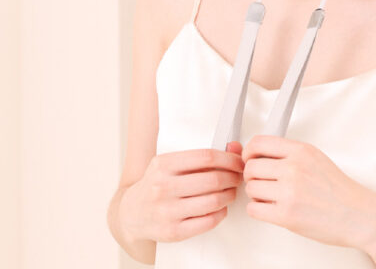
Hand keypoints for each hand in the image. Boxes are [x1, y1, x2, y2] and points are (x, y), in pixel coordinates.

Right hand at [120, 142, 244, 242]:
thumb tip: (235, 148)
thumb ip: (202, 156)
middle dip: (233, 177)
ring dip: (229, 195)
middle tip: (238, 177)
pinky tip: (221, 207)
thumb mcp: (171, 163)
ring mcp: (167, 211)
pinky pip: (208, 221)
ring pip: (213, 201)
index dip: (228, 159)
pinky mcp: (173, 232)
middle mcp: (163, 187)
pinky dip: (221, 213)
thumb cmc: (156, 184)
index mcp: (164, 164)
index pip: (206, 157)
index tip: (238, 162)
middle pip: (212, 179)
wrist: (131, 213)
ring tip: (231, 191)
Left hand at [241, 135, 375, 248]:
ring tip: (269, 196)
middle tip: (260, 180)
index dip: (248, 152)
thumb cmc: (337, 189)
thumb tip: (261, 154)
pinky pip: (254, 209)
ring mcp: (289, 192)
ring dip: (256, 194)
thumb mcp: (315, 158)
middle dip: (252, 176)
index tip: (248, 158)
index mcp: (300, 151)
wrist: (356, 214)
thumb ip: (289, 154)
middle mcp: (293, 168)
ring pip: (251, 188)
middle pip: (250, 167)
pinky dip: (258, 209)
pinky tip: (269, 208)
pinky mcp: (286, 215)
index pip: (259, 143)